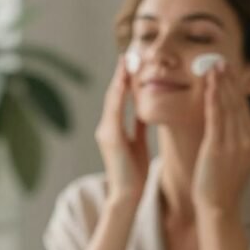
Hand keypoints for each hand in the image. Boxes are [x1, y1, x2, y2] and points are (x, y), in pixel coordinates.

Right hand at [94, 57, 148, 204]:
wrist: (127, 195)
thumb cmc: (135, 173)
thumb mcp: (138, 144)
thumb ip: (138, 127)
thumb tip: (143, 112)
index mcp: (113, 129)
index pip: (119, 99)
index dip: (124, 81)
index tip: (132, 63)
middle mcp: (105, 127)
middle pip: (113, 95)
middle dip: (120, 75)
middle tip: (128, 54)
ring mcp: (106, 132)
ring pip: (112, 100)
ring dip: (119, 80)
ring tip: (126, 61)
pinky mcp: (110, 137)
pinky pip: (115, 111)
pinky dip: (120, 95)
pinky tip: (125, 82)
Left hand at [192, 63, 249, 215]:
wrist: (218, 208)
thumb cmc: (223, 186)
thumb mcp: (240, 159)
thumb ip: (246, 139)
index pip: (244, 107)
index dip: (236, 88)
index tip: (228, 71)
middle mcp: (246, 139)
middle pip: (238, 102)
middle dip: (230, 80)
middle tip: (221, 60)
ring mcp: (234, 143)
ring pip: (228, 106)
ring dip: (221, 83)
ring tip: (214, 65)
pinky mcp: (218, 147)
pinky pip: (216, 116)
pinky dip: (214, 97)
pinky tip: (210, 84)